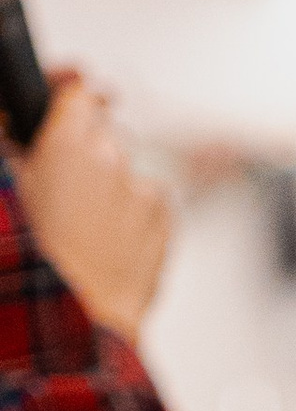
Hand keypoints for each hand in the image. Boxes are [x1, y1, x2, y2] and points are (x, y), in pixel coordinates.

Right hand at [14, 72, 171, 339]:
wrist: (80, 319)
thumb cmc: (37, 260)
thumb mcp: (11, 191)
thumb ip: (17, 149)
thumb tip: (20, 132)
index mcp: (67, 143)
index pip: (78, 90)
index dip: (72, 94)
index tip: (69, 97)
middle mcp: (111, 158)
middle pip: (103, 135)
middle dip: (86, 153)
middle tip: (64, 192)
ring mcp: (143, 188)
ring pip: (125, 173)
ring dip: (109, 190)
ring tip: (84, 230)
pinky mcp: (165, 219)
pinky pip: (148, 205)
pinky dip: (132, 217)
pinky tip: (108, 244)